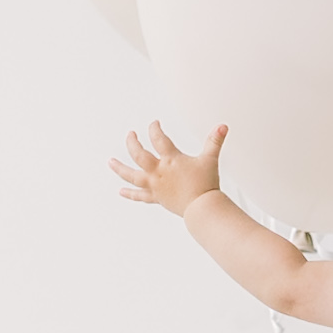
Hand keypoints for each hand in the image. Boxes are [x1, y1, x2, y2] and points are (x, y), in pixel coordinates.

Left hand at [109, 122, 226, 216]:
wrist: (202, 208)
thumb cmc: (206, 184)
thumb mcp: (210, 159)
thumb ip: (215, 141)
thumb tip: (222, 126)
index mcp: (171, 160)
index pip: (158, 139)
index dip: (154, 129)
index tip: (154, 124)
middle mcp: (158, 172)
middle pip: (138, 155)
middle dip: (132, 143)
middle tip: (130, 134)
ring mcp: (155, 185)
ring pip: (132, 176)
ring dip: (120, 168)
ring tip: (110, 162)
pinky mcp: (156, 198)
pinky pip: (140, 196)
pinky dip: (130, 194)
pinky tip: (120, 191)